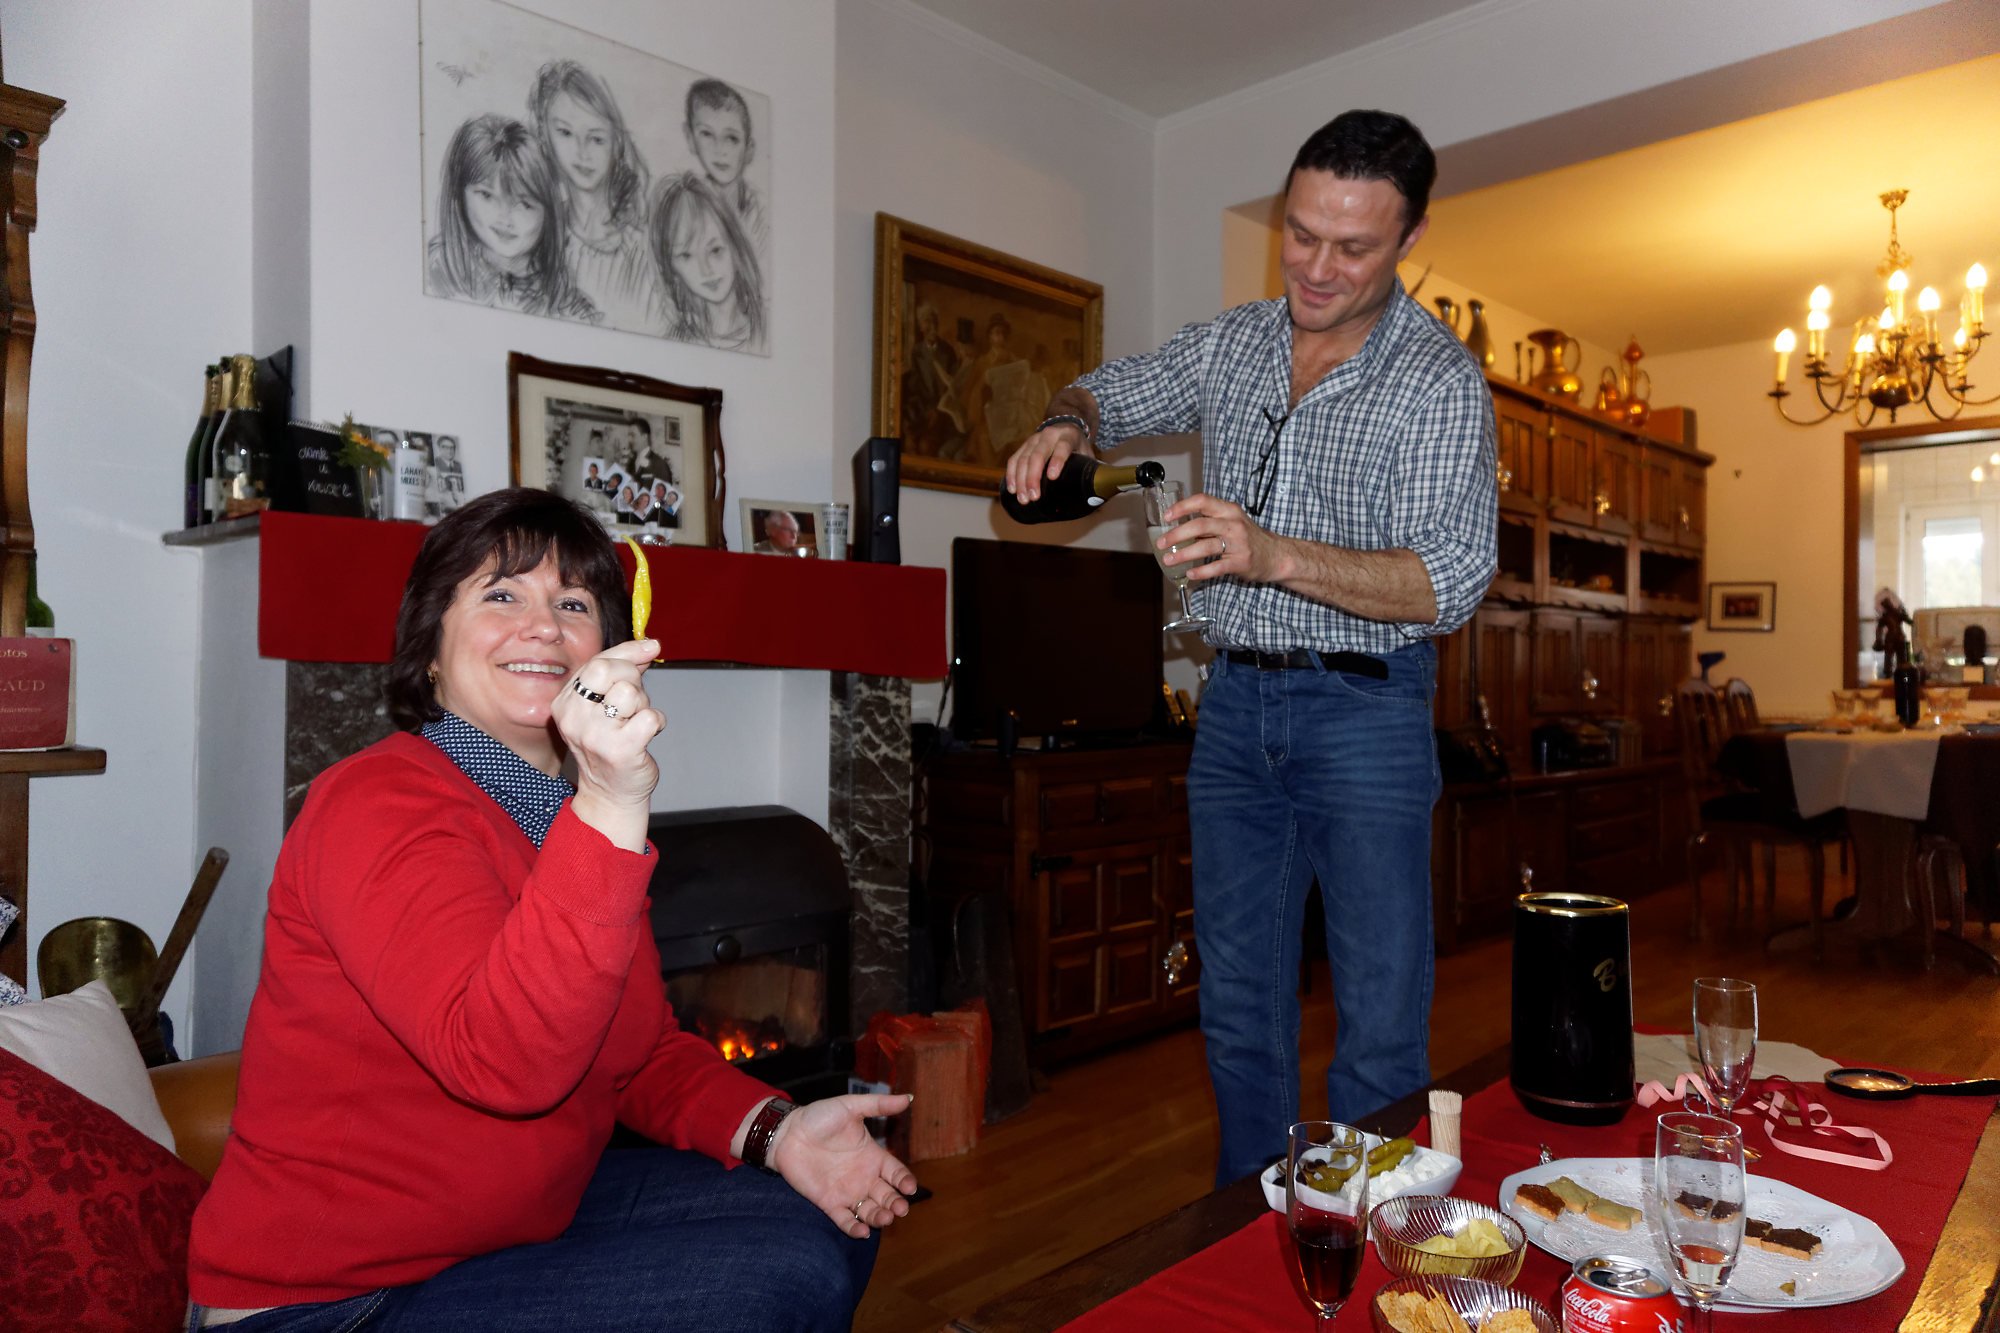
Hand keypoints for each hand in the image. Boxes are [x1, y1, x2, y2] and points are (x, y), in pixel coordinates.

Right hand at [553, 639, 662, 849]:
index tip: (650, 649)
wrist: (611, 792)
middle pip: (608, 670)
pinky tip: (646, 736)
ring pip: (630, 693)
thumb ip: (623, 670)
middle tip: (635, 701)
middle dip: (633, 678)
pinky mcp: (619, 750)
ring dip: (644, 704)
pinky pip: (650, 716)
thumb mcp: (605, 703)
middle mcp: (573, 718)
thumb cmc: (611, 742)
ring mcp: (594, 735)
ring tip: (635, 722)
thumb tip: (650, 643)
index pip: (597, 661)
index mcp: (565, 703)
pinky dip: (656, 722)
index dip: (628, 653)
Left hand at [768, 1093, 919, 1237]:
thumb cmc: (819, 1117)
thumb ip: (879, 1105)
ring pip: (869, 1211)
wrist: (787, 1133)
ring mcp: (847, 1192)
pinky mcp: (829, 1203)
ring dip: (879, 1217)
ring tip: (885, 1218)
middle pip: (887, 1196)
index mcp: (873, 1156)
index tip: (910, 1188)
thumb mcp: (851, 1107)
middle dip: (895, 1204)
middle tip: (900, 1209)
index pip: (896, 1173)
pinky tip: (863, 1232)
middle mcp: (864, 1177)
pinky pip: (845, 1220)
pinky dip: (854, 1228)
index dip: (905, 1181)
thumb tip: (908, 1097)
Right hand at [1004, 422, 1091, 501]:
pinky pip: (1014, 459)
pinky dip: (1011, 475)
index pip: (1062, 447)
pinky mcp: (1024, 445)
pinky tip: (1012, 489)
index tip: (1052, 477)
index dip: (1057, 461)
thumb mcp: (1087, 453)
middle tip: (1033, 497)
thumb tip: (1097, 493)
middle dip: (1033, 477)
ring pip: (1023, 458)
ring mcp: (1034, 439)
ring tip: (1023, 499)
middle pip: (1038, 455)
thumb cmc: (1078, 446)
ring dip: (1021, 480)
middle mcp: (1049, 435)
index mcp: (1068, 436)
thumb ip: (1090, 470)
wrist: (1065, 426)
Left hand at [1158, 492, 1283, 583]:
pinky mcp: (1240, 562)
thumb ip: (1209, 521)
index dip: (1182, 507)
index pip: (1202, 501)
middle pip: (1200, 524)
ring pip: (1205, 546)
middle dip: (1176, 534)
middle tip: (1161, 543)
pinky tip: (1190, 574)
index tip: (1166, 516)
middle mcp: (1233, 524)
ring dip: (1183, 554)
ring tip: (1169, 560)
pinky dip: (1201, 571)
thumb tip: (1178, 525)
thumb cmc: (1248, 538)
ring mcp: (1238, 543)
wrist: (1276, 555)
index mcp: (1228, 510)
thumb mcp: (1231, 522)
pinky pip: (1216, 567)